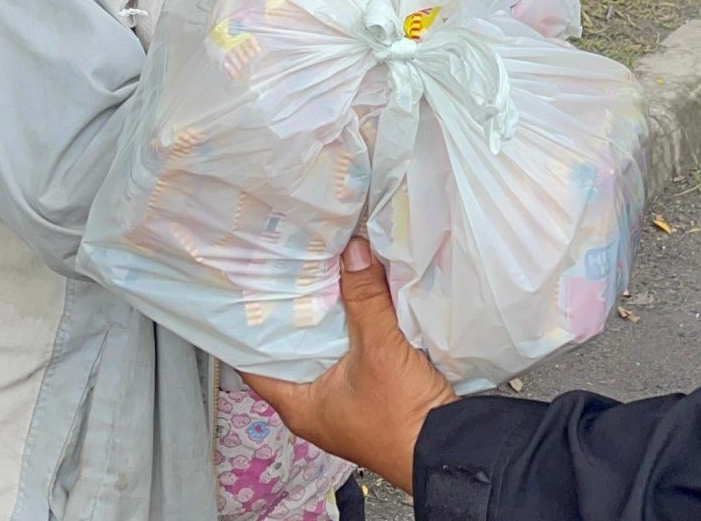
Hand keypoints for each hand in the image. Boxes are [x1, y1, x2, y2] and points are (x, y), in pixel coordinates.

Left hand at [242, 239, 454, 492]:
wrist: (448, 450)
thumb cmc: (400, 416)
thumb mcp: (380, 350)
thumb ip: (366, 299)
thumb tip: (352, 250)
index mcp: (298, 405)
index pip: (256, 363)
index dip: (251, 328)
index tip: (252, 292)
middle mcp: (313, 406)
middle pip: (293, 352)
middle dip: (295, 315)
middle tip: (288, 275)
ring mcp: (341, 403)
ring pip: (324, 353)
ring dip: (326, 322)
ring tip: (319, 278)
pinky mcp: (367, 397)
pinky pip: (349, 357)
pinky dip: (349, 332)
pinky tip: (354, 303)